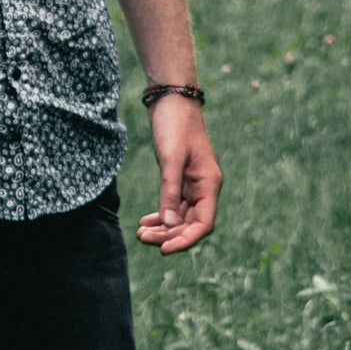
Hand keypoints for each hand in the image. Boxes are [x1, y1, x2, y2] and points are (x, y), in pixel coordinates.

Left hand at [136, 90, 219, 255]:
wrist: (172, 99)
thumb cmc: (175, 125)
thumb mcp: (170, 159)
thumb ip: (169, 192)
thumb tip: (168, 225)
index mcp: (209, 184)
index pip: (203, 224)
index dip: (185, 240)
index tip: (164, 250)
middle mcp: (204, 187)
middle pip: (190, 224)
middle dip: (168, 235)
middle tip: (142, 239)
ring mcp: (193, 184)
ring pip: (181, 216)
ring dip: (163, 228)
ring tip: (140, 234)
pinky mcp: (181, 178)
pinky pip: (174, 205)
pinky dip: (161, 215)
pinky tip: (145, 222)